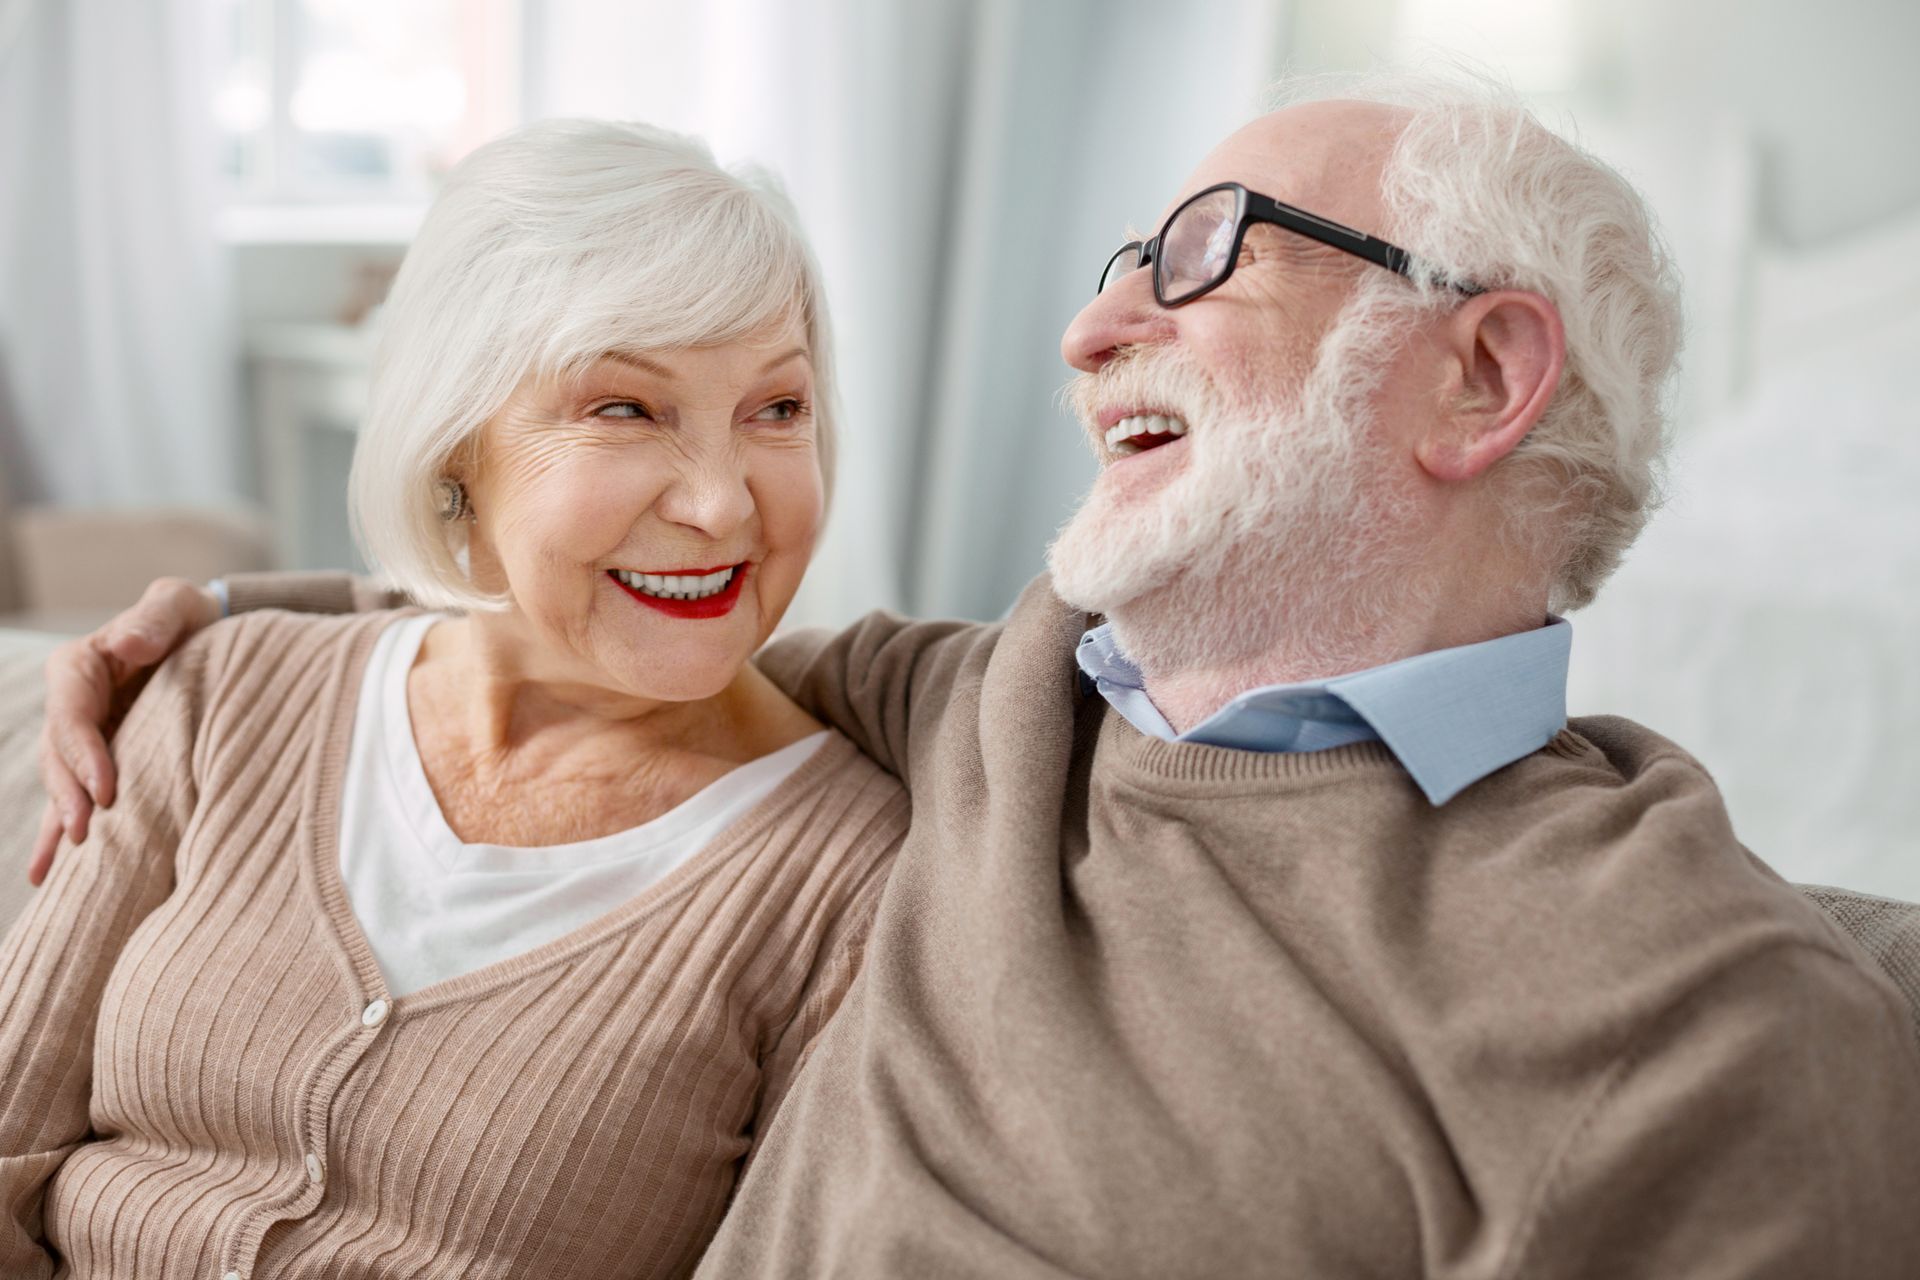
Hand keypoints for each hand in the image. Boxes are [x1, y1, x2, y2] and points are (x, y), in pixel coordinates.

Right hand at [30, 577, 220, 883]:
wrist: (206, 637)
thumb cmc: (189, 618)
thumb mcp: (176, 605)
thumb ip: (154, 618)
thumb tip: (129, 643)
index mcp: (79, 668)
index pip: (71, 716)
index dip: (84, 754)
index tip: (106, 789)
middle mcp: (71, 706)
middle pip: (59, 757)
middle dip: (70, 797)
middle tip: (86, 834)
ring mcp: (82, 738)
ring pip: (63, 784)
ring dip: (64, 821)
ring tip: (63, 865)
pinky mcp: (100, 762)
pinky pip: (76, 799)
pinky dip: (59, 835)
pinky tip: (46, 876)